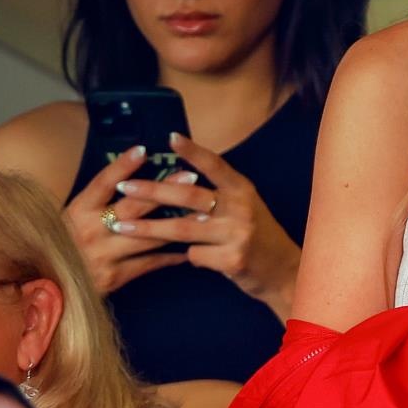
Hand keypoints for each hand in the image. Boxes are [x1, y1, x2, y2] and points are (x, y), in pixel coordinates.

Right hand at [61, 145, 189, 294]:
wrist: (47, 289)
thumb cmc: (62, 248)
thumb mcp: (68, 221)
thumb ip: (94, 205)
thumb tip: (126, 181)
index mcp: (77, 211)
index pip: (102, 183)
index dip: (122, 166)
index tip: (144, 150)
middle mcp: (90, 230)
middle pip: (133, 206)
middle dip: (165, 191)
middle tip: (190, 177)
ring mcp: (103, 254)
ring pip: (147, 236)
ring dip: (178, 224)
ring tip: (204, 214)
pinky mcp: (114, 277)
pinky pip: (149, 263)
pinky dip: (170, 256)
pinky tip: (190, 248)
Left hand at [106, 133, 301, 315]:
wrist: (285, 270)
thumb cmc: (257, 235)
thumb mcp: (245, 206)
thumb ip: (218, 194)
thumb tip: (176, 180)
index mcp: (243, 190)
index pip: (215, 165)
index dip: (193, 151)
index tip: (170, 137)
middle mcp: (241, 208)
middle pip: (188, 196)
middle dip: (151, 191)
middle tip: (124, 186)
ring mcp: (238, 234)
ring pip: (182, 229)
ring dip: (148, 228)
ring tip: (122, 225)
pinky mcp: (233, 259)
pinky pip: (194, 256)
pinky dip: (187, 256)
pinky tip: (188, 258)